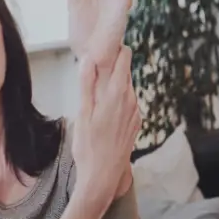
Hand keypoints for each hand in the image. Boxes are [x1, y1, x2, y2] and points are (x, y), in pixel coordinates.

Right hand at [70, 48, 140, 217]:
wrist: (104, 176)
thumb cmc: (89, 147)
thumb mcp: (83, 114)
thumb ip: (87, 85)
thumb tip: (89, 59)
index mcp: (117, 95)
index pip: (123, 60)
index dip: (116, 48)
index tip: (107, 41)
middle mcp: (131, 101)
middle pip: (126, 72)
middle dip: (114, 63)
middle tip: (98, 57)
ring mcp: (136, 112)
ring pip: (127, 87)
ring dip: (115, 81)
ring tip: (99, 79)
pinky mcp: (136, 123)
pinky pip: (129, 101)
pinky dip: (119, 96)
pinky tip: (106, 102)